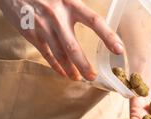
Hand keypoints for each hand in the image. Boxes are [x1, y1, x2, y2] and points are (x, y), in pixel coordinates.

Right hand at [0, 0, 123, 79]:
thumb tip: (98, 22)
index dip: (108, 36)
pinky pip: (46, 54)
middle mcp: (57, 16)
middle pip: (73, 47)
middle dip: (84, 65)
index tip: (119, 50)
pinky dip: (56, 66)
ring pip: (60, 54)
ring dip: (70, 69)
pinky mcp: (31, 34)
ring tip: (79, 78)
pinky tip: (64, 73)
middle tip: (92, 77)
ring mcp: (43, 27)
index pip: (94, 21)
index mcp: (70, 3)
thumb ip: (79, 8)